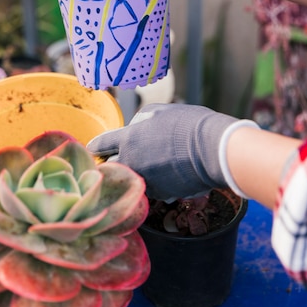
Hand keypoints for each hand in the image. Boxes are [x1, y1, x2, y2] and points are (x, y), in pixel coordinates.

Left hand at [87, 103, 257, 200]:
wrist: (215, 150)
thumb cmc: (190, 124)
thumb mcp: (162, 111)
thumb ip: (143, 119)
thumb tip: (137, 126)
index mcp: (128, 139)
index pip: (101, 144)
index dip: (95, 146)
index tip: (91, 148)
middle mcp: (132, 163)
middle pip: (111, 168)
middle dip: (112, 164)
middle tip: (119, 159)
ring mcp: (146, 181)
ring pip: (134, 179)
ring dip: (138, 174)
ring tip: (153, 164)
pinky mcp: (163, 195)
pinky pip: (153, 188)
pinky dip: (157, 182)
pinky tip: (170, 173)